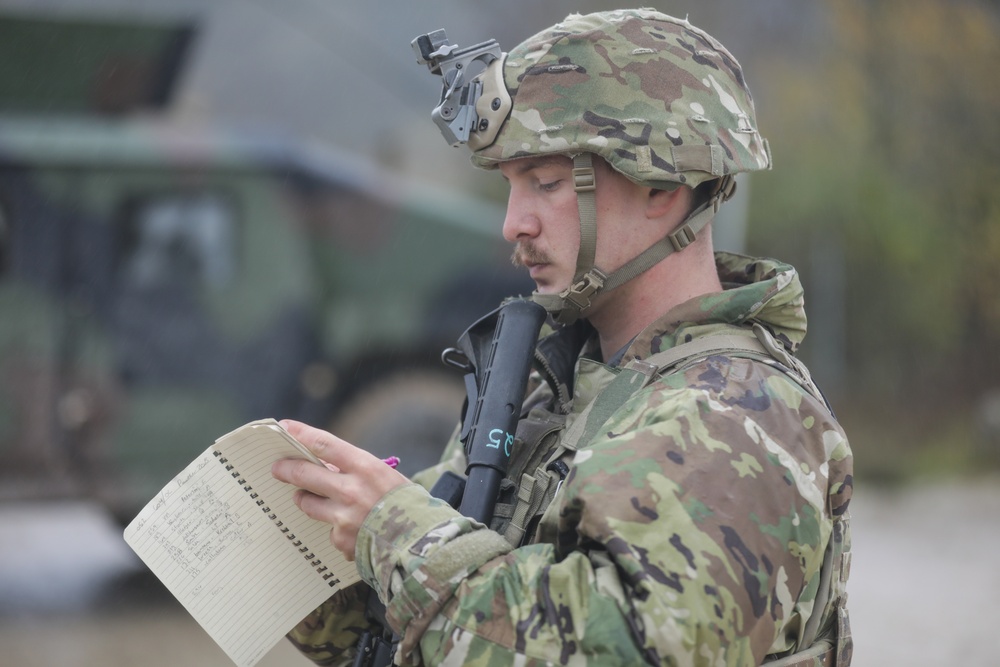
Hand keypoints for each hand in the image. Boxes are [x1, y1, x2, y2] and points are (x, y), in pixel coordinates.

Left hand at [271, 419, 408, 558]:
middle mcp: (351, 490)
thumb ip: (354, 471)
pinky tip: (354, 530)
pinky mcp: (341, 540)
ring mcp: (343, 517)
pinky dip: (336, 528)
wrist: (423, 543)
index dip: (301, 434)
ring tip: (310, 498)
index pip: (324, 444)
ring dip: (306, 499)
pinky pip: (328, 529)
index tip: (285, 427)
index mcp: (366, 468)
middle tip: (277, 468)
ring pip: (308, 503)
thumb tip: (324, 467)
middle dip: (286, 469)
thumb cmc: (406, 504)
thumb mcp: (384, 477)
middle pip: (306, 474)